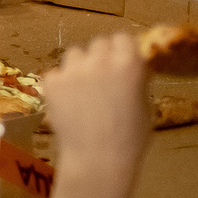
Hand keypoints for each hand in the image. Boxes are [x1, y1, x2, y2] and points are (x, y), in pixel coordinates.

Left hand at [43, 34, 151, 181]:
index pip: (122, 38)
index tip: (121, 59)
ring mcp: (72, 70)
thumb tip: (131, 64)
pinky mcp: (51, 81)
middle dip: (101, 56)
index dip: (122, 49)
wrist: (98, 160)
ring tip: (84, 90)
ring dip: (80, 66)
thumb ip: (136, 79)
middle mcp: (100, 61)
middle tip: (103, 77)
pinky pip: (57, 73)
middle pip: (98, 43)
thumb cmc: (130, 138)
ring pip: (75, 54)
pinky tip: (68, 102)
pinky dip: (61, 83)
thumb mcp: (145, 105)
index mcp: (129, 65)